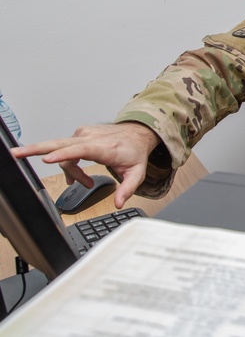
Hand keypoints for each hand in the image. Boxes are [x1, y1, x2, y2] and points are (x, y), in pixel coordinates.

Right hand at [11, 122, 160, 208]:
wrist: (136, 133)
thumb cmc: (134, 152)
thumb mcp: (137, 173)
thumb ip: (127, 189)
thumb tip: (118, 203)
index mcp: (104, 147)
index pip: (80, 150)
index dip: (63, 156)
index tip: (47, 160)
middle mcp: (90, 138)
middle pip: (58, 144)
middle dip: (35, 150)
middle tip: (15, 153)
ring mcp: (82, 134)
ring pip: (62, 153)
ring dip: (68, 170)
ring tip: (81, 182)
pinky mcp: (78, 134)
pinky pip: (66, 151)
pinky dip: (68, 163)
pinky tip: (77, 174)